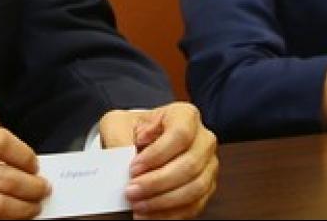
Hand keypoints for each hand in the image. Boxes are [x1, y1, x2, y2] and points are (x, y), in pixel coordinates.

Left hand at [98, 102, 217, 218]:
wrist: (140, 141)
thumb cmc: (132, 130)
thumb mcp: (118, 124)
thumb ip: (118, 139)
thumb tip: (123, 162)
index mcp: (185, 115)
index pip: (180, 134)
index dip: (157, 154)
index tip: (133, 168)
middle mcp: (203, 139)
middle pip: (190, 164)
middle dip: (157, 183)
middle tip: (131, 192)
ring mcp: (208, 164)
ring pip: (195, 188)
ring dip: (164, 201)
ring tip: (138, 206)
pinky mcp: (206, 187)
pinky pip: (195, 205)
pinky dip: (171, 214)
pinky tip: (149, 215)